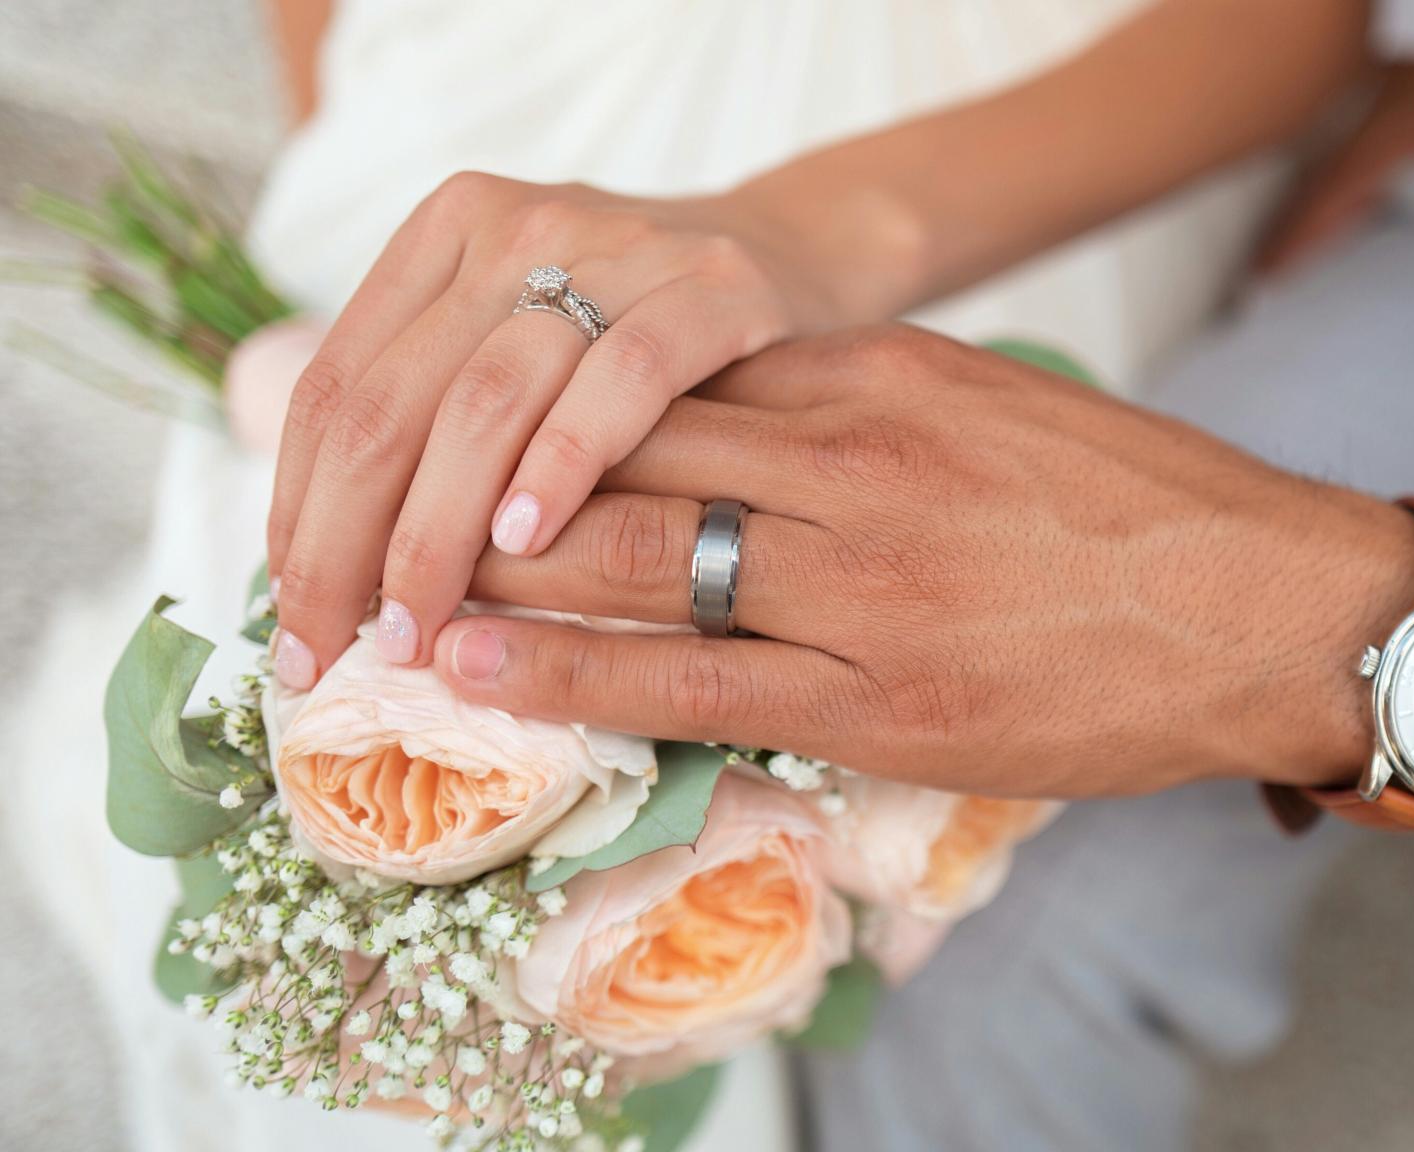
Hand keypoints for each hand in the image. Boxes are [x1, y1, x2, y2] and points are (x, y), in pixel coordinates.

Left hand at [265, 174, 886, 687]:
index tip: (293, 624)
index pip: (334, 390)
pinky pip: (620, 380)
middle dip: (346, 545)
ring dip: (436, 530)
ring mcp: (614, 249)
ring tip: (416, 626)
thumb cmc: (642, 340)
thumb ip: (438, 420)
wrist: (799, 257)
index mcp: (446, 237)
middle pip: (390, 404)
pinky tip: (527, 540)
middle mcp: (515, 229)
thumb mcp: (524, 347)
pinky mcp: (710, 286)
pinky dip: (562, 463)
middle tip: (338, 650)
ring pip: (484, 401)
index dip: (296, 515)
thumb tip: (330, 574)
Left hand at [431, 325, 1413, 797]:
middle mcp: (855, 460)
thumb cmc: (1145, 511)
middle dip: (496, 478)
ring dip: (501, 569)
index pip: (676, 376)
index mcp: (884, 377)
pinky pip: (690, 678)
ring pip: (636, 555)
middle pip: (626, 449)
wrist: (1270, 607)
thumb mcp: (1000, 410)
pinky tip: (477, 668)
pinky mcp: (881, 693)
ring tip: (393, 585)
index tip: (482, 426)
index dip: (558, 405)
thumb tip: (759, 425)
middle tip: (391, 500)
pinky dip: (567, 671)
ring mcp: (864, 579)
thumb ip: (873, 411)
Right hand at [1257, 62, 1413, 275]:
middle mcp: (1355, 150)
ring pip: (1323, 187)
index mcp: (1366, 159)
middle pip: (1309, 202)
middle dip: (1285, 234)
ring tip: (1286, 245)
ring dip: (1306, 216)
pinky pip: (1347, 173)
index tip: (1262, 275)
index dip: (1290, 244)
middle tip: (1260, 269)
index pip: (1318, 210)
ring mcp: (1364, 137)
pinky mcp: (1382, 125)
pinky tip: (1345, 209)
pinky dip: (1337, 197)